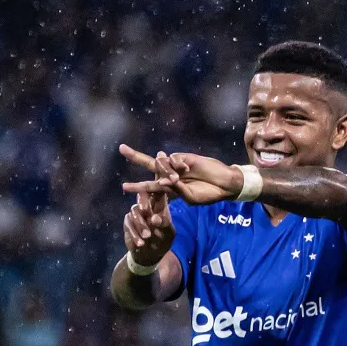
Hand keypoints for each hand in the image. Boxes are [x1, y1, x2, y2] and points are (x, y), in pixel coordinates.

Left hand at [119, 144, 243, 204]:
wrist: (224, 184)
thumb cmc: (208, 194)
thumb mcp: (189, 197)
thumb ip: (175, 190)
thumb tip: (162, 181)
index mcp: (170, 187)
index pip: (150, 186)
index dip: (138, 187)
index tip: (124, 187)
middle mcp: (171, 174)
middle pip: (150, 164)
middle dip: (136, 156)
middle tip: (122, 148)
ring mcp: (177, 165)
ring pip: (161, 162)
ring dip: (165, 170)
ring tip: (177, 178)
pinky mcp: (185, 157)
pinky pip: (174, 158)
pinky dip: (177, 164)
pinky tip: (186, 169)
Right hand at [123, 188, 174, 266]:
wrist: (150, 254)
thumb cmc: (163, 241)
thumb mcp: (168, 234)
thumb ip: (164, 225)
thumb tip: (155, 218)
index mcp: (161, 206)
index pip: (159, 192)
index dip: (157, 187)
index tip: (159, 186)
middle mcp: (148, 206)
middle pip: (143, 195)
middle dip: (143, 201)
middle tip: (145, 210)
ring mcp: (137, 213)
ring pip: (135, 210)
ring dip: (140, 224)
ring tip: (147, 236)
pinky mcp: (128, 222)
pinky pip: (129, 223)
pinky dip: (134, 234)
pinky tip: (140, 243)